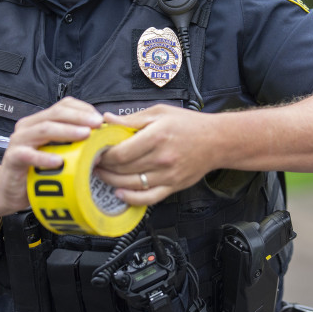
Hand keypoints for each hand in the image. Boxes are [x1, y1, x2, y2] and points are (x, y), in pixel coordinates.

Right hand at [0, 96, 103, 210]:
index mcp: (41, 121)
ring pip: (44, 130)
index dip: (83, 109)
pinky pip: (28, 155)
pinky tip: (59, 161)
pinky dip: (44, 157)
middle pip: (55, 114)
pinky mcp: (12, 158)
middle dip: (79, 117)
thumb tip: (102, 139)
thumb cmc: (38, 170)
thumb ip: (74, 142)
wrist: (11, 189)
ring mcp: (19, 141)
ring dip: (67, 131)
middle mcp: (29, 127)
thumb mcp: (58, 152)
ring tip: (85, 136)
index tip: (101, 118)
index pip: (63, 106)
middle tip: (97, 124)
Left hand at [96, 105, 218, 205]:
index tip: (97, 151)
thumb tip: (107, 120)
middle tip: (95, 163)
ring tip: (102, 175)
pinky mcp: (173, 186)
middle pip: (123, 169)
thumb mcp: (160, 112)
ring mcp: (168, 175)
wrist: (218, 141)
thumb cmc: (190, 125)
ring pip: (131, 184)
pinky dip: (131, 199)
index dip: (103, 154)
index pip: (121, 152)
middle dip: (104, 167)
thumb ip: (132, 119)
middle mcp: (162, 158)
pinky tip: (120, 193)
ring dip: (112, 182)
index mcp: (157, 136)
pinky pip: (148, 198)